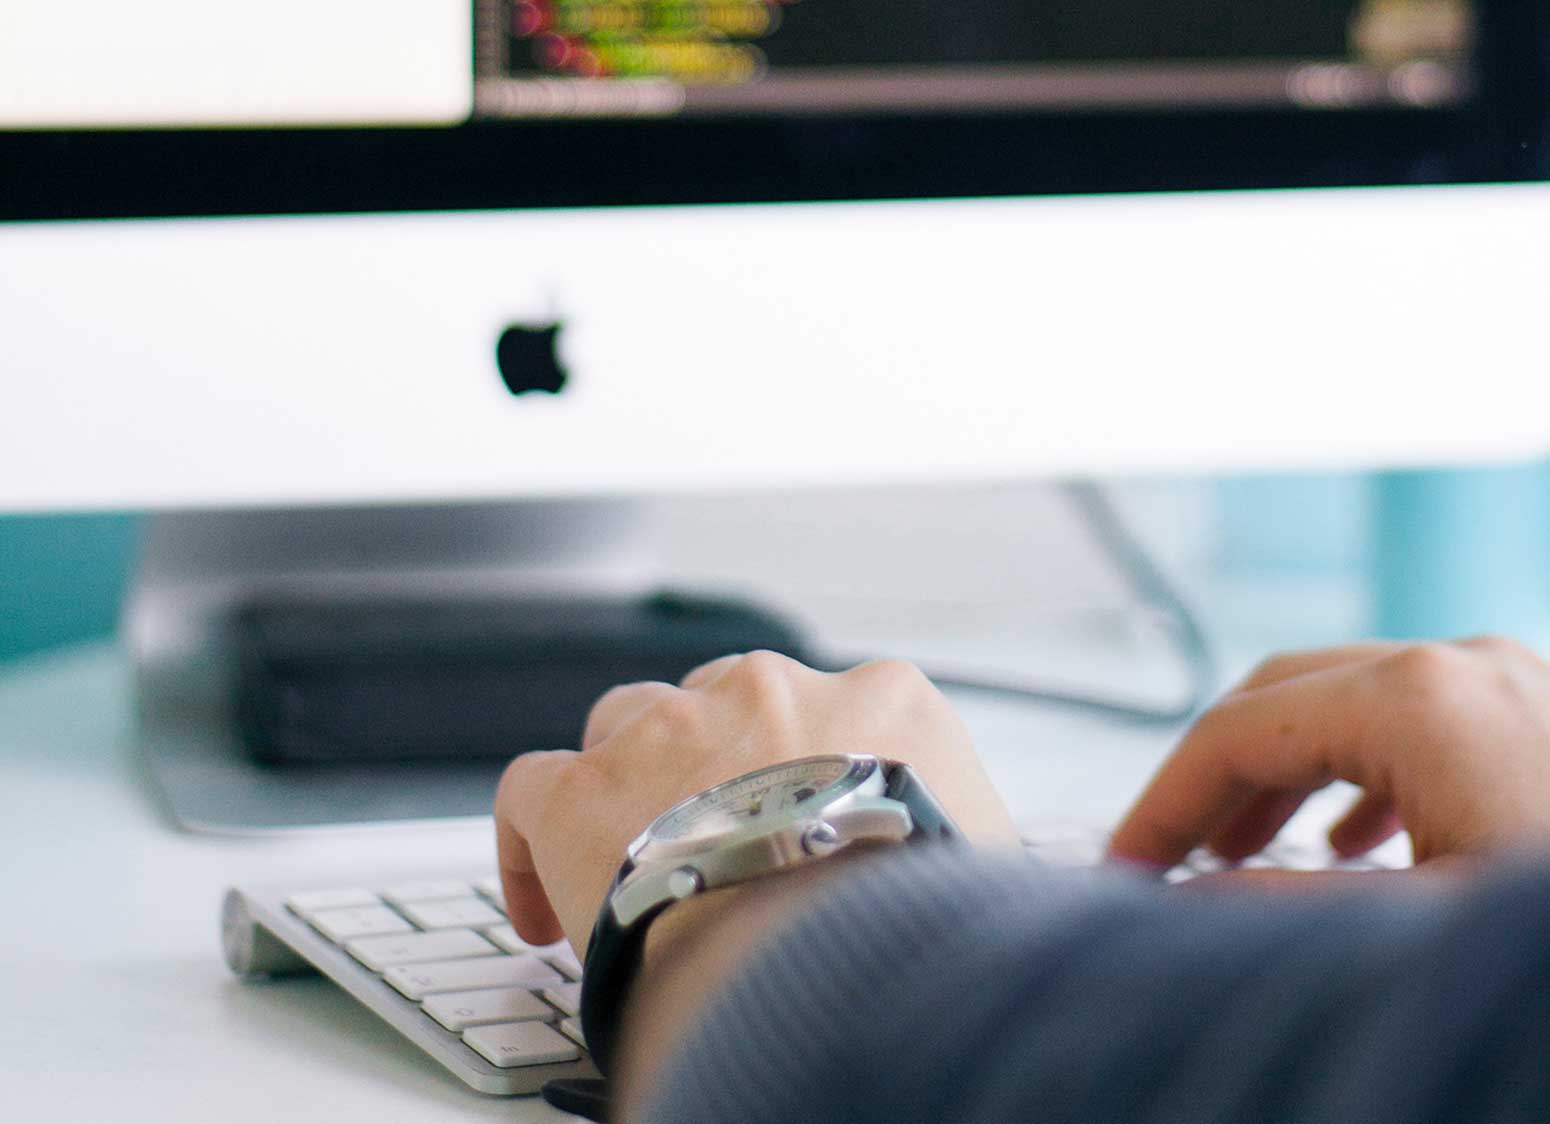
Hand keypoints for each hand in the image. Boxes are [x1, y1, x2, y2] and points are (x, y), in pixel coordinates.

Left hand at [495, 650, 1019, 956]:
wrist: (841, 950)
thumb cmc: (927, 921)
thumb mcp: (993, 863)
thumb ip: (974, 841)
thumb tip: (988, 878)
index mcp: (885, 704)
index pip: (842, 709)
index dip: (810, 768)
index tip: (795, 824)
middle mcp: (774, 692)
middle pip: (724, 701)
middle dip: (712, 759)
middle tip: (713, 842)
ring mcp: (672, 730)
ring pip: (625, 724)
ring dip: (624, 783)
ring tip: (627, 862)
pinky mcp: (583, 788)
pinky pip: (530, 788)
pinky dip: (528, 841)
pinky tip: (543, 911)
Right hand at [1107, 637, 1549, 874]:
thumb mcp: (1421, 926)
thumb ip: (1285, 908)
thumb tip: (1184, 904)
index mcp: (1416, 701)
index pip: (1233, 734)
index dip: (1162, 804)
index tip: (1126, 867)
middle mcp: (1459, 666)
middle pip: (1279, 699)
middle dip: (1211, 778)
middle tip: (1166, 853)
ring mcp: (1508, 681)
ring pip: (1347, 705)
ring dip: (1281, 775)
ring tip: (1239, 849)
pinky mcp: (1539, 714)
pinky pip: (1417, 722)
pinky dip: (1358, 773)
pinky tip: (1350, 839)